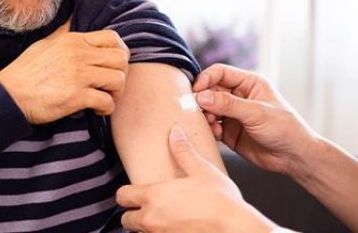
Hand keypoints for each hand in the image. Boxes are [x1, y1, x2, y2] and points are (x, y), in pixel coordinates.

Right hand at [0, 21, 128, 123]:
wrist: (8, 95)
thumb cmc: (25, 71)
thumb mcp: (45, 43)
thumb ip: (64, 32)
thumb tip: (73, 16)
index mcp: (73, 40)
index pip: (113, 38)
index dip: (120, 52)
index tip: (113, 65)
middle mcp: (78, 54)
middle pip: (121, 59)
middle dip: (121, 73)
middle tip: (111, 84)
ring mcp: (78, 75)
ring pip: (118, 79)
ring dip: (116, 92)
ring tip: (105, 96)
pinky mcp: (75, 97)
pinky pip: (107, 101)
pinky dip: (107, 108)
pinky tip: (97, 109)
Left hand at [117, 126, 274, 232]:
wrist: (235, 229)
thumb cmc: (221, 202)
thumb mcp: (202, 170)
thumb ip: (184, 152)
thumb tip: (176, 135)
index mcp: (155, 196)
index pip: (122, 196)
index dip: (127, 193)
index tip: (134, 192)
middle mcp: (152, 219)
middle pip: (126, 219)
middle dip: (134, 213)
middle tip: (147, 207)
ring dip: (146, 226)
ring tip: (163, 217)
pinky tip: (175, 227)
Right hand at [194, 63, 318, 178]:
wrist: (295, 157)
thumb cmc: (285, 128)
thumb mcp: (257, 113)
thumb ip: (228, 104)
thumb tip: (202, 96)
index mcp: (249, 83)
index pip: (220, 73)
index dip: (205, 79)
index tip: (196, 91)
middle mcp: (239, 96)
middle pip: (210, 90)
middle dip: (202, 100)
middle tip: (197, 110)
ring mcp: (233, 114)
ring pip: (208, 109)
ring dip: (205, 115)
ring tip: (211, 124)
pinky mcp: (230, 132)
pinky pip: (212, 127)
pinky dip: (209, 129)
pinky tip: (215, 134)